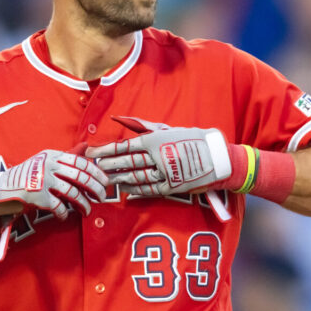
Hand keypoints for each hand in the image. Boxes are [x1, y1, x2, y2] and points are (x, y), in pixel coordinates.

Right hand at [0, 150, 108, 219]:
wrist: (3, 188)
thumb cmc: (29, 175)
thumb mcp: (47, 160)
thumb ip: (67, 156)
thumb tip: (86, 145)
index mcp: (53, 155)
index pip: (81, 162)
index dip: (96, 173)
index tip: (105, 182)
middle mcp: (49, 165)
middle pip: (80, 177)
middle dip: (95, 188)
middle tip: (102, 197)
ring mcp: (44, 180)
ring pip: (73, 193)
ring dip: (83, 204)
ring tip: (87, 211)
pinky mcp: (38, 196)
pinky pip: (59, 206)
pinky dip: (63, 213)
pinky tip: (64, 216)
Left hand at [86, 116, 231, 195]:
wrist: (218, 156)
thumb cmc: (192, 138)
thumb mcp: (168, 129)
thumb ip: (143, 127)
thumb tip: (119, 119)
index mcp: (156, 140)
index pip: (125, 146)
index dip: (107, 150)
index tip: (92, 152)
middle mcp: (158, 156)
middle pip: (127, 163)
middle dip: (108, 166)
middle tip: (94, 168)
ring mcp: (165, 173)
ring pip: (136, 177)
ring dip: (119, 179)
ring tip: (106, 180)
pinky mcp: (172, 186)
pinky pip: (150, 190)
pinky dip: (136, 191)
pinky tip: (125, 191)